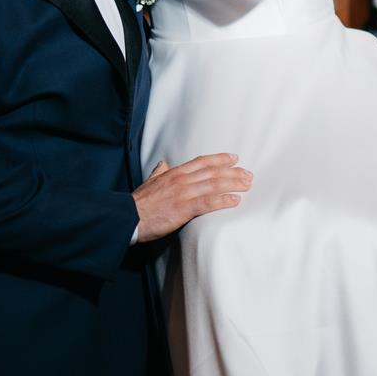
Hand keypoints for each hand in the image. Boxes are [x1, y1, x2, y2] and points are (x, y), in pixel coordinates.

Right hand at [131, 154, 250, 243]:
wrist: (128, 217)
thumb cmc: (139, 203)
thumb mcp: (149, 182)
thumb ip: (159, 173)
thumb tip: (163, 164)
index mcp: (174, 173)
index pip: (202, 162)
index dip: (219, 159)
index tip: (234, 158)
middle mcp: (182, 180)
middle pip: (213, 172)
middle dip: (233, 172)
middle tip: (248, 174)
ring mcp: (183, 193)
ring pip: (214, 184)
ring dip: (233, 184)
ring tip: (247, 185)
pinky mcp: (184, 208)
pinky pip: (208, 202)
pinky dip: (223, 200)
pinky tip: (235, 200)